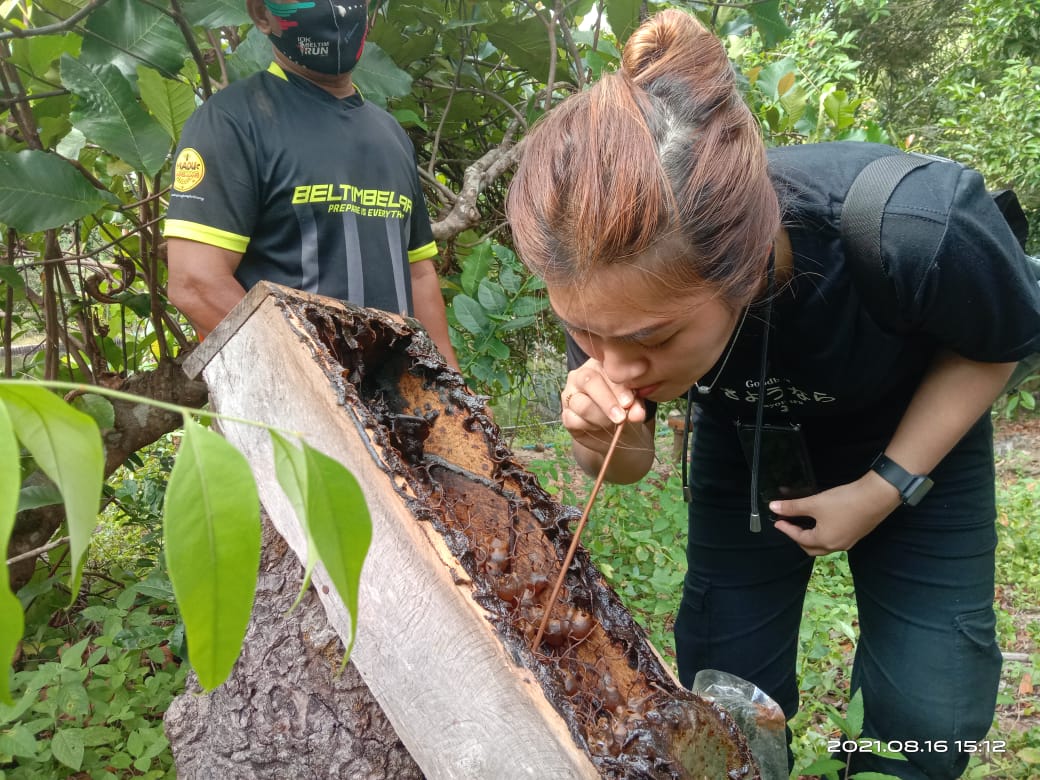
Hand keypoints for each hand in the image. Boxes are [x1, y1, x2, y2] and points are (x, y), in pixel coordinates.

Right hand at [561, 358, 646, 457]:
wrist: (616, 433)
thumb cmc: (625, 409)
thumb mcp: (635, 403)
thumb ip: (636, 405)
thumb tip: (637, 414)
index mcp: (599, 364)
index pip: (605, 370)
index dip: (618, 387)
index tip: (629, 402)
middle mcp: (580, 375)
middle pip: (589, 382)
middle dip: (607, 402)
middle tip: (621, 417)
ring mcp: (570, 395)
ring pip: (583, 405)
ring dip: (601, 418)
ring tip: (614, 424)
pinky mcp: (566, 415)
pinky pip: (575, 420)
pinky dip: (591, 427)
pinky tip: (600, 428)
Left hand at [769, 471, 901, 555]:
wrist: (876, 497)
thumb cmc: (843, 502)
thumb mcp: (814, 503)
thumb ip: (793, 507)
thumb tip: (773, 507)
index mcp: (823, 541)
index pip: (799, 539)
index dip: (786, 529)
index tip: (778, 521)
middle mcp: (836, 546)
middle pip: (811, 548)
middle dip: (798, 538)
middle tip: (789, 525)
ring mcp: (848, 542)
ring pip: (824, 545)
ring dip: (811, 537)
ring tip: (804, 524)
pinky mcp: (856, 534)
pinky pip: (834, 539)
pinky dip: (823, 534)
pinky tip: (822, 522)